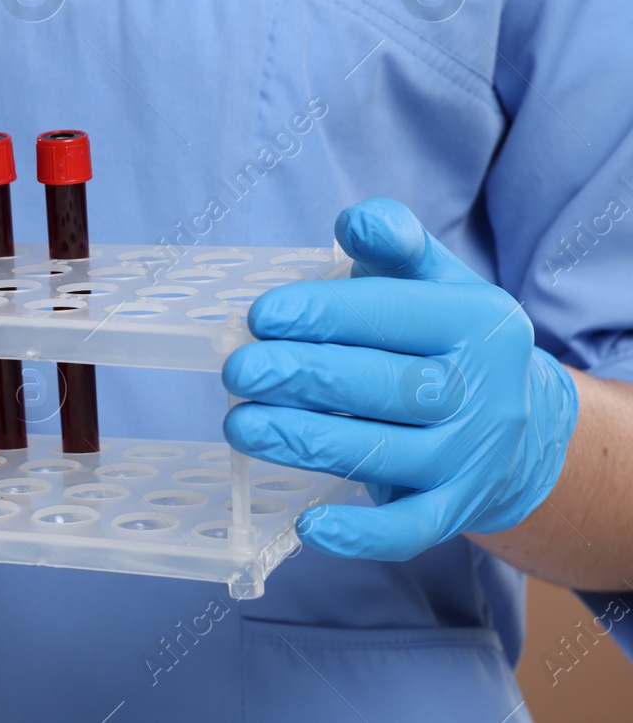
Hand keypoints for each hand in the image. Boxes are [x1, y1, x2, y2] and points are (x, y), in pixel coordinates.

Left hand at [222, 198, 579, 560]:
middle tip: (237, 370)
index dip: (322, 314)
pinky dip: (360, 535)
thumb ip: (393, 243)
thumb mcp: (430, 278)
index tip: (260, 316)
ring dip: (304, 442)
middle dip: (302, 377)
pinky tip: (307, 526)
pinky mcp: (455, 508)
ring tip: (239, 425)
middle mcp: (482, 391)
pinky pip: (409, 528)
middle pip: (384, 386)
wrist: (519, 420)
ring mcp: (470, 456)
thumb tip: (357, 220)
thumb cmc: (442, 336)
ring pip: (383, 453)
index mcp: (476, 322)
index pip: (393, 316)